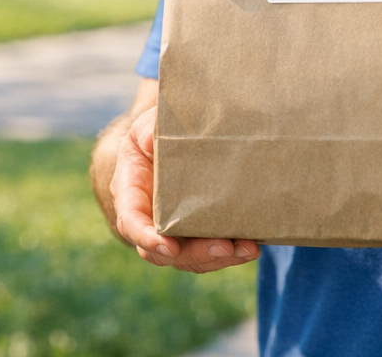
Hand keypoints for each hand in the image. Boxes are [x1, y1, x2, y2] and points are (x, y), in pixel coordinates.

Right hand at [109, 106, 259, 272]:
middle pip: (163, 250)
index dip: (147, 237)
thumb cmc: (158, 130)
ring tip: (247, 249)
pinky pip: (207, 252)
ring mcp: (170, 230)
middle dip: (195, 253)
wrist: (172, 139)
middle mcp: (146, 218)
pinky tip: (250, 246)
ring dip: (218, 257)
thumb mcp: (150, 124)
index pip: (131, 222)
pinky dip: (229, 253)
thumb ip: (150, 130)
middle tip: (225, 247)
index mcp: (130, 191)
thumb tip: (154, 137)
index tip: (170, 246)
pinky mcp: (194, 233)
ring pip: (188, 257)